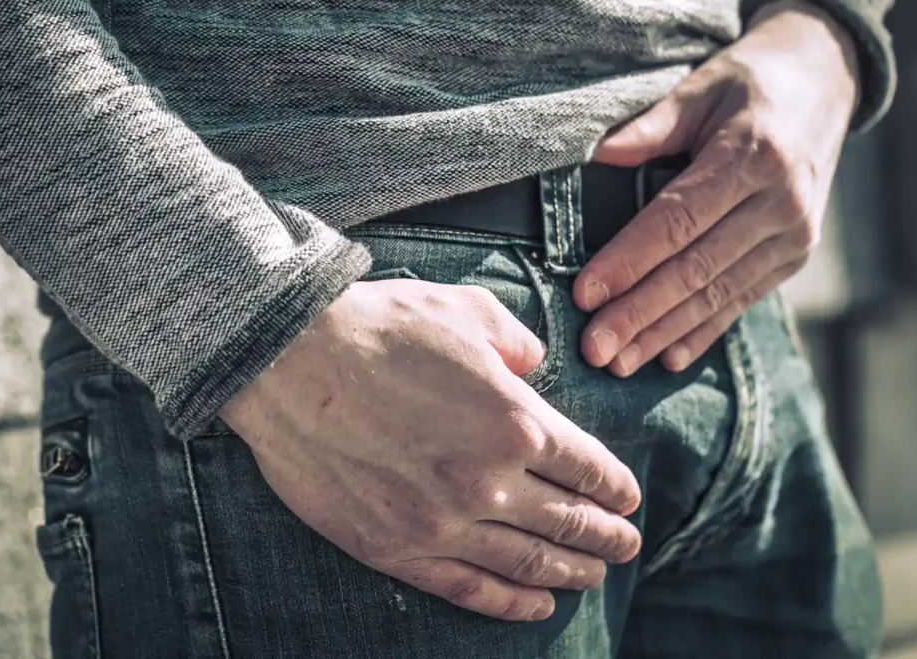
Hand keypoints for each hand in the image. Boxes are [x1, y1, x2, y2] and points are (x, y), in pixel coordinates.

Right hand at [222, 278, 641, 621]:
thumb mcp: (464, 311)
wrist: (287, 362)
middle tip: (627, 545)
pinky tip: (536, 605)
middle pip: (568, 521)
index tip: (629, 499)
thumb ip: (516, 340)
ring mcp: (443, 523)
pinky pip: (470, 588)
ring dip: (572, 573)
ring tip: (596, 577)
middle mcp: (489, 481)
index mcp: (516, 422)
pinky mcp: (398, 549)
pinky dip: (511, 602)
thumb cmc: (378, 328)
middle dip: (606, 536)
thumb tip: (534, 365)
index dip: (616, 487)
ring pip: (528, 562)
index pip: (588, 468)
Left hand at [575, 0, 859, 375]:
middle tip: (594, 347)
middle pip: (696, 269)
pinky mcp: (795, 256)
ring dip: (663, 332)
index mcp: (753, 156)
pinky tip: (667, 358)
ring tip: (618, 363)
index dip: (629, 261)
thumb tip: (598, 156)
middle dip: (639, 313)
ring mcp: (793, 235)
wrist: (826, 80)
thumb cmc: (748, 83)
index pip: (677, 220)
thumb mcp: (700, 88)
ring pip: (717, 294)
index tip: (585, 294)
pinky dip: (702, 331)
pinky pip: (741, 300)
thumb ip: (651, 126)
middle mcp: (780, 202)